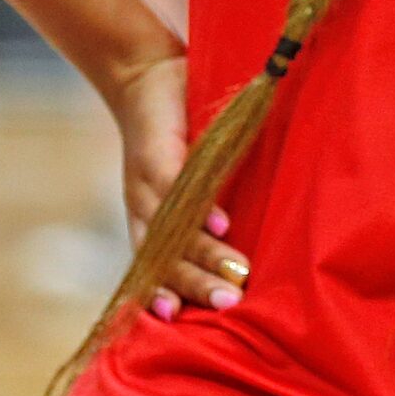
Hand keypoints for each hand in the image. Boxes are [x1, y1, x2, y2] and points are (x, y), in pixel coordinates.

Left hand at [105, 50, 248, 318]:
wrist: (143, 74)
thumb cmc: (176, 130)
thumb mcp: (191, 174)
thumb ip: (208, 205)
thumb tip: (251, 239)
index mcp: (151, 219)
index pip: (154, 268)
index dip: (167, 293)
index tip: (182, 320)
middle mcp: (144, 208)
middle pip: (163, 258)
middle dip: (196, 285)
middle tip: (231, 305)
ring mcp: (146, 182)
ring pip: (171, 229)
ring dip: (204, 254)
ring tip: (237, 273)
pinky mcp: (155, 151)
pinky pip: (175, 186)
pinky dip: (198, 208)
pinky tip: (222, 226)